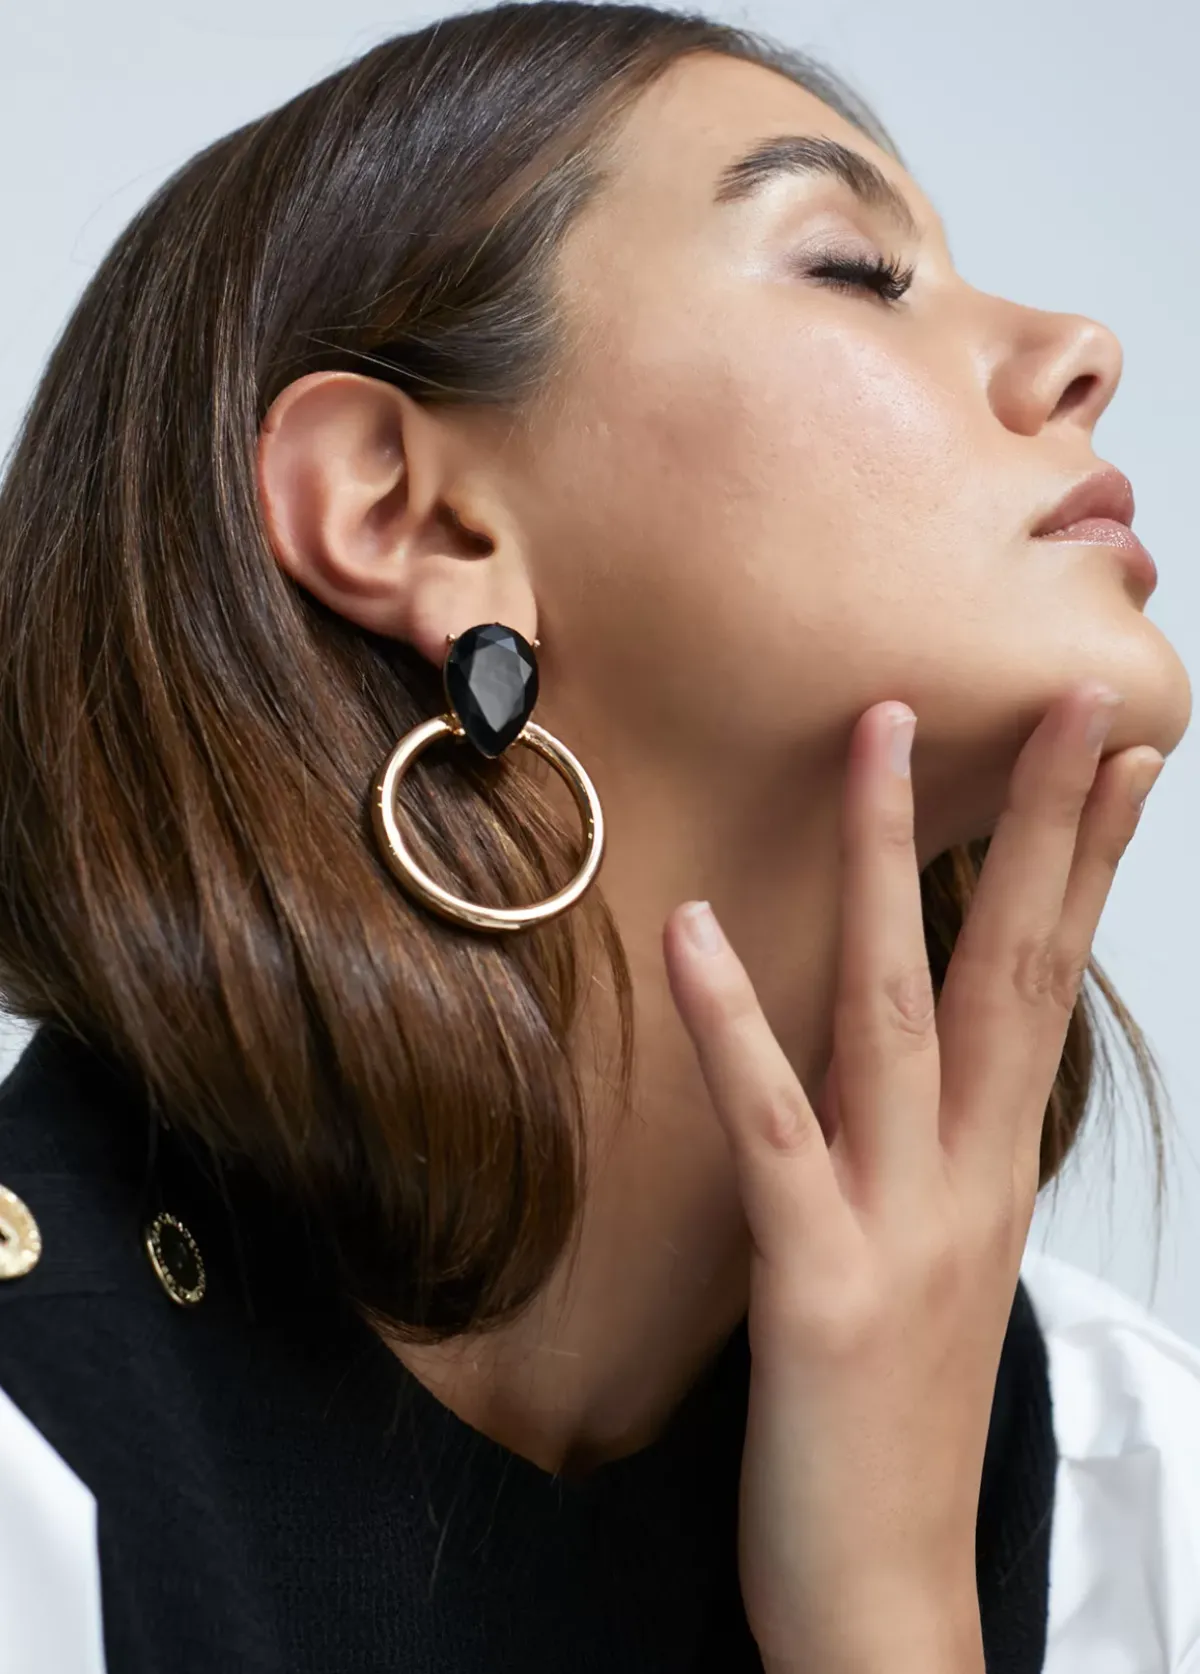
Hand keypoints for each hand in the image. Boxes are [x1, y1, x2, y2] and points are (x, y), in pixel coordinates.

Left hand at [662, 684, 1163, 1672]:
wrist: (889, 1600)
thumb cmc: (902, 1421)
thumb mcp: (940, 1257)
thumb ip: (939, 1150)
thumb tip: (932, 1065)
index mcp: (997, 1165)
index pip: (1052, 981)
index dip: (1089, 863)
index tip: (1117, 760)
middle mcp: (969, 1174)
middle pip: (1015, 965)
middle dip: (1048, 822)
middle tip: (1079, 696)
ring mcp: (899, 1220)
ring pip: (898, 1008)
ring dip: (892, 863)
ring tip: (878, 736)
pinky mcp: (820, 1279)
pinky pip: (773, 1126)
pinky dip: (733, 1022)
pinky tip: (694, 927)